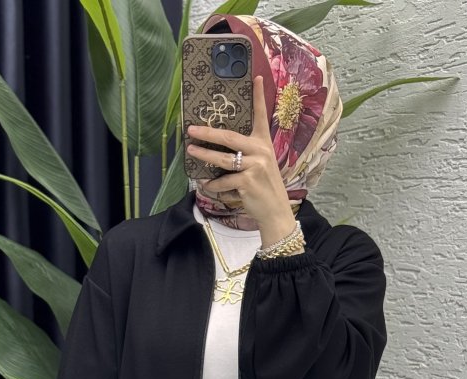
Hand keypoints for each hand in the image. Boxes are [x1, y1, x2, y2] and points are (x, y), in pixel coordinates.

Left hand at [186, 73, 296, 245]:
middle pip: (229, 136)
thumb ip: (246, 153)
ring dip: (203, 156)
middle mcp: (260, 151)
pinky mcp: (248, 182)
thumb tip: (219, 148)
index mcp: (264, 143)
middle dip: (207, 133)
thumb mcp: (261, 165)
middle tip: (191, 129)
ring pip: (222, 159)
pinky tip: (206, 186)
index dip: (259, 96)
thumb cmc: (264, 187)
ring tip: (191, 152)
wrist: (275, 211)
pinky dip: (213, 186)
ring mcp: (255, 166)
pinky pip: (223, 181)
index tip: (257, 78)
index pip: (261, 116)